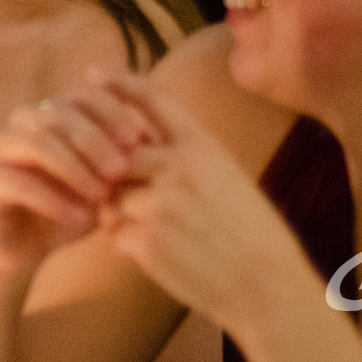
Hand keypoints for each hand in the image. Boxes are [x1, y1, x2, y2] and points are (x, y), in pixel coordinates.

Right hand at [0, 79, 154, 274]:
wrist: (26, 251)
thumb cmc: (71, 210)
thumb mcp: (104, 184)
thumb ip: (120, 159)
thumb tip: (148, 136)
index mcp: (52, 113)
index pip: (81, 95)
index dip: (110, 112)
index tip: (138, 140)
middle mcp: (23, 122)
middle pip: (59, 113)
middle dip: (94, 140)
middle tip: (120, 171)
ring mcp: (0, 148)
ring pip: (36, 142)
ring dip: (74, 168)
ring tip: (101, 196)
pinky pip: (17, 180)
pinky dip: (53, 199)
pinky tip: (78, 218)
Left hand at [95, 77, 305, 335]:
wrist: (268, 288)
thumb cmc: (251, 232)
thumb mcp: (227, 175)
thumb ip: (185, 154)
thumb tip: (135, 139)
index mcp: (202, 146)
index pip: (151, 99)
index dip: (118, 83)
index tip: (93, 74)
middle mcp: (177, 167)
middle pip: (116, 150)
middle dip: (114, 169)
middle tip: (121, 185)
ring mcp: (159, 204)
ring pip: (111, 195)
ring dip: (120, 210)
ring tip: (154, 228)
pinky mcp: (146, 241)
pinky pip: (114, 232)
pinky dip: (126, 242)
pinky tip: (155, 252)